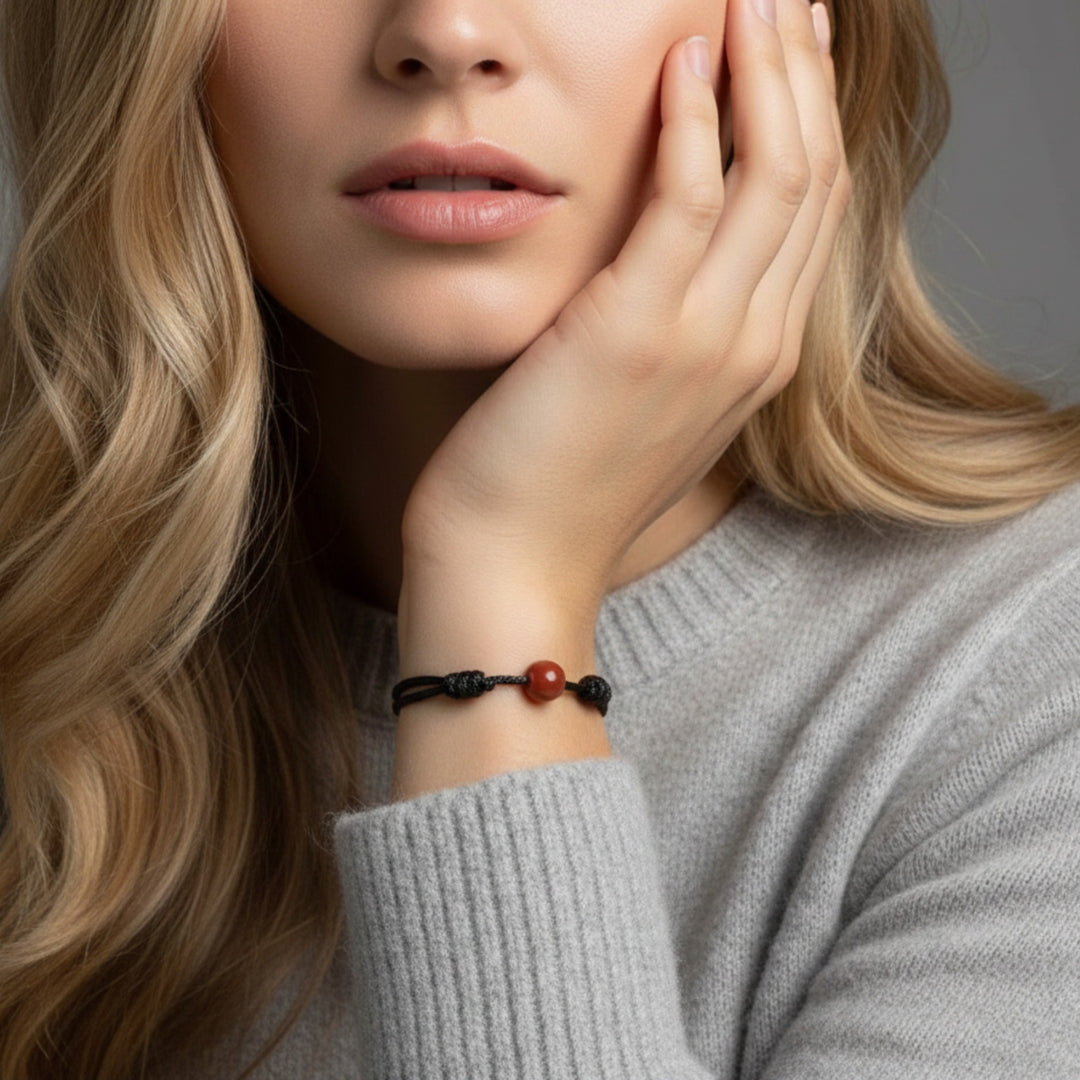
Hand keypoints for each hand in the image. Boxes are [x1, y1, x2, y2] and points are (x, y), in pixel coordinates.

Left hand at [401, 0, 851, 613]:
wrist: (514, 566)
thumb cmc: (559, 484)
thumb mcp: (641, 401)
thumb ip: (674, 329)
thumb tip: (659, 262)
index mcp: (759, 356)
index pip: (812, 211)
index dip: (810, 117)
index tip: (790, 51)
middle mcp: (755, 341)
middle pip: (813, 175)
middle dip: (804, 71)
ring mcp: (708, 338)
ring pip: (775, 171)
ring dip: (767, 68)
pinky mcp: (639, 330)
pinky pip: (691, 195)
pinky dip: (694, 116)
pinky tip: (682, 56)